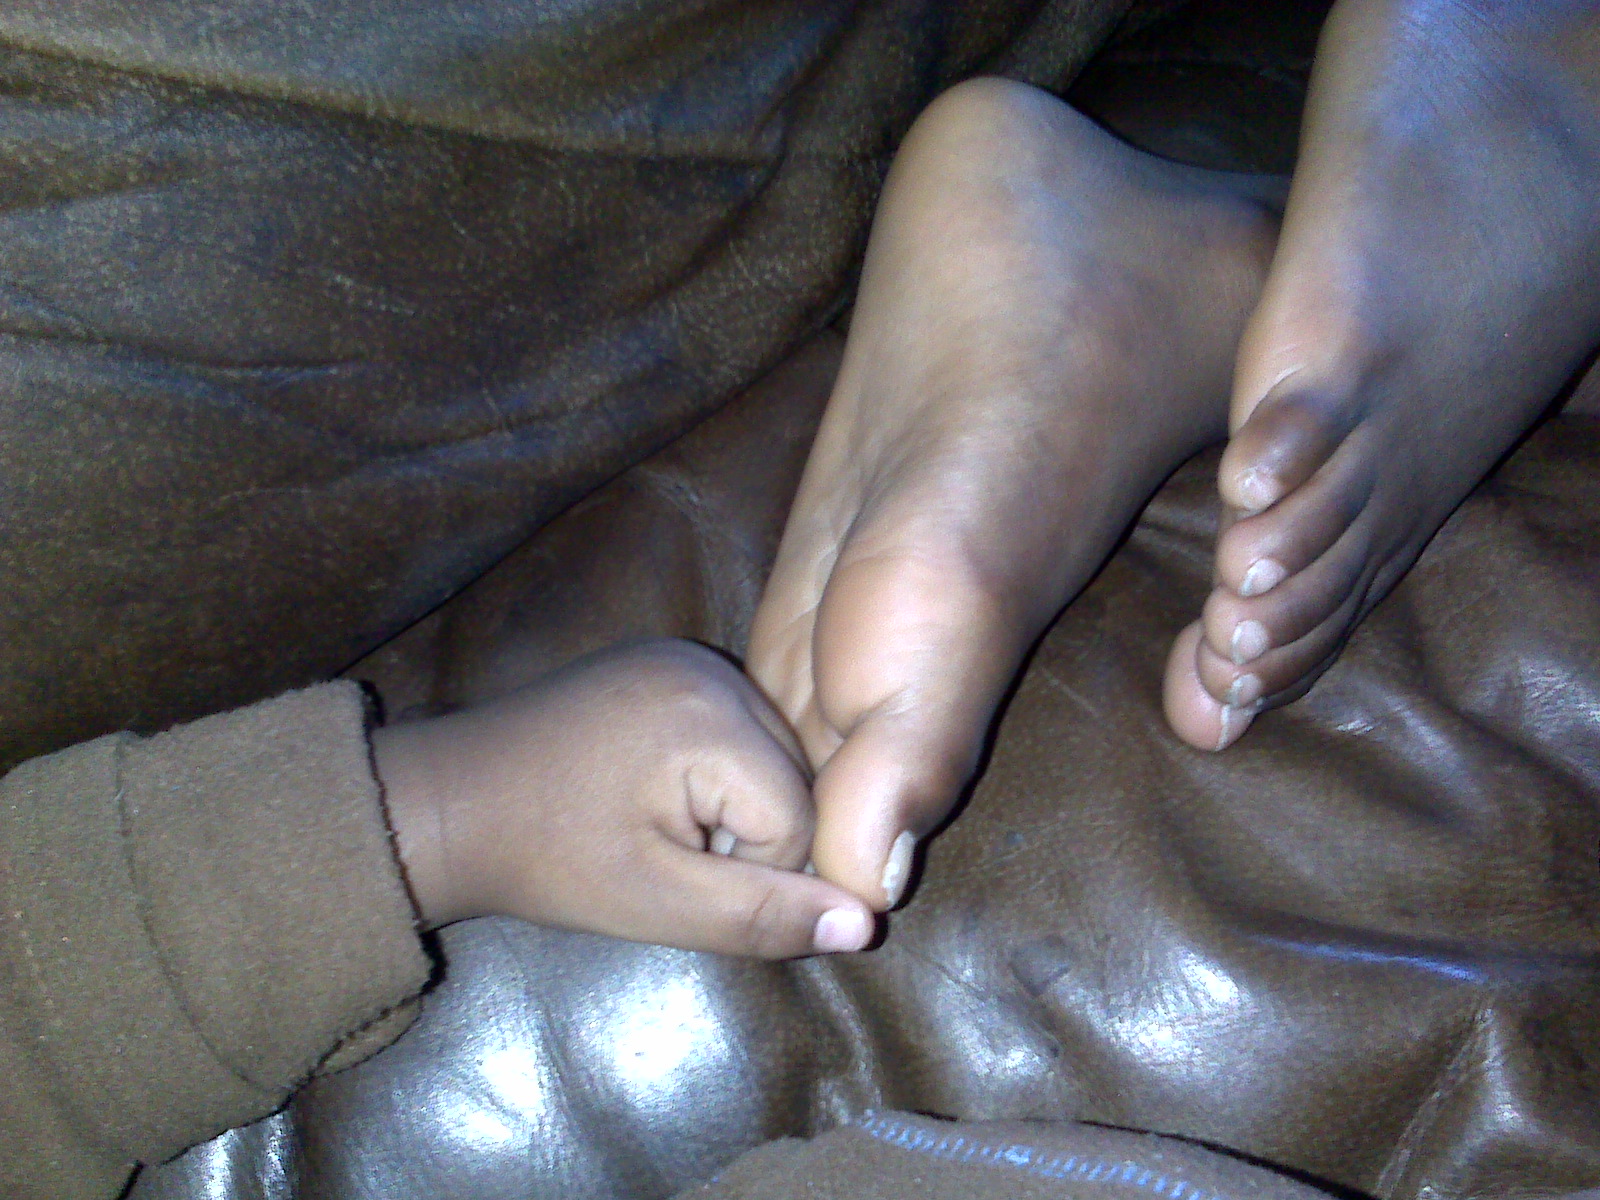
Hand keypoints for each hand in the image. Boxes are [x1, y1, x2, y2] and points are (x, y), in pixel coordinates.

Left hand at [373, 639, 874, 957]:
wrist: (451, 803)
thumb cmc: (548, 860)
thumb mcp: (656, 903)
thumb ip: (762, 915)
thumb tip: (865, 927)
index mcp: (710, 717)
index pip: (799, 818)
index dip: (747, 871)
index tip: (671, 875)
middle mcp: (711, 667)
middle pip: (794, 778)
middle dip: (743, 835)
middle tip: (661, 852)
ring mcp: (688, 655)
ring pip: (771, 755)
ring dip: (731, 805)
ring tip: (652, 822)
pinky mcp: (667, 660)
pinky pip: (735, 727)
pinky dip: (713, 771)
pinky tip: (652, 790)